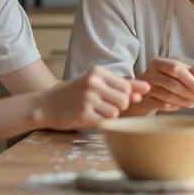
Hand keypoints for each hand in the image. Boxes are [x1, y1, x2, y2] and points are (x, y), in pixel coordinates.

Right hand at [35, 65, 149, 129]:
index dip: (124, 96)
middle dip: (118, 107)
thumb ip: (123, 85)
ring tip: (95, 111)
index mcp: (98, 71)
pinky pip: (105, 122)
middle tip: (103, 106)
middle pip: (124, 100)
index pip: (127, 87)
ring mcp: (87, 98)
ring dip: (109, 116)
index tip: (111, 98)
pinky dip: (101, 123)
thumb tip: (147, 88)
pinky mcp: (82, 114)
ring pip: (116, 112)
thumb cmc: (75, 93)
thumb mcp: (97, 83)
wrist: (45, 105)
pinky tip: (90, 118)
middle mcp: (93, 83)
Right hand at [140, 58, 193, 110]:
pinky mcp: (143, 101)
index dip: (190, 80)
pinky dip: (174, 106)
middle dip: (190, 93)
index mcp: (159, 63)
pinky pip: (162, 105)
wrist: (142, 95)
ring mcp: (145, 88)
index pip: (176, 68)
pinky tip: (180, 107)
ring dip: (183, 101)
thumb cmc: (164, 81)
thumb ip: (192, 74)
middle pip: (172, 83)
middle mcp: (149, 73)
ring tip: (193, 104)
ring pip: (167, 96)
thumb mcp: (178, 74)